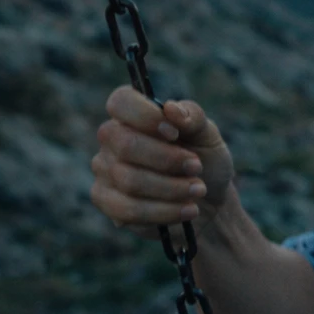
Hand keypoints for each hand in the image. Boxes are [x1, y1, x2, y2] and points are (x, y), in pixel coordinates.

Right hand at [89, 87, 235, 235]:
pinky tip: (187, 210)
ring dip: (171, 188)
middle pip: (126, 145)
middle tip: (197, 167)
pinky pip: (127, 210)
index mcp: (132, 115)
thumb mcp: (208, 135)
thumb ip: (193, 117)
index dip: (147, 117)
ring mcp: (105, 171)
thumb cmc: (204, 160)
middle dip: (167, 159)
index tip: (175, 133)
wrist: (209, 202)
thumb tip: (170, 109)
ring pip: (129, 181)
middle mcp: (112, 139)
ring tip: (198, 190)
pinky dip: (163, 211)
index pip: (120, 102)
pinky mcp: (107, 202)